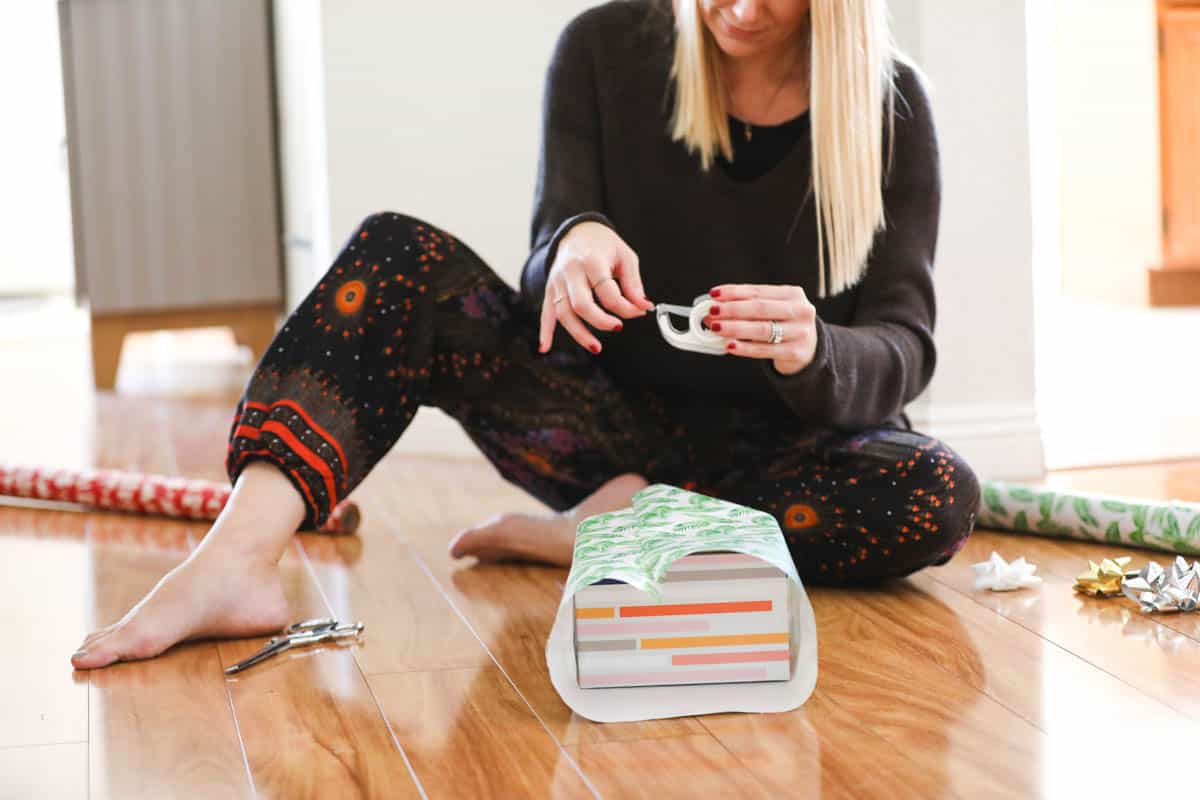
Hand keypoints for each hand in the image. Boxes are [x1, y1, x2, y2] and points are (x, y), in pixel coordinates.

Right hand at [539, 222, 654, 353]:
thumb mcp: (625, 257)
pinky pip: (546, 313)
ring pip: (564, 313)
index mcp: (591, 261)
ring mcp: (557, 282)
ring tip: (595, 347)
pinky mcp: (550, 290)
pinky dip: (545, 331)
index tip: (639, 311)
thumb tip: (644, 306)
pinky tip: (544, 347)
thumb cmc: (603, 244)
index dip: (625, 307)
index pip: (607, 292)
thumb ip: (634, 283)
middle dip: (600, 321)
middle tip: (618, 327)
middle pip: (581, 304)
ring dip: (578, 334)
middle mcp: (570, 272)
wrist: (577, 231)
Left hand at [702, 283, 817, 374]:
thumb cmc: (784, 325)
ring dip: (735, 328)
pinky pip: (765, 350)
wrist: (810, 350)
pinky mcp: (795, 352)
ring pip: (762, 329)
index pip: (759, 291)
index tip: (714, 294)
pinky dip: (745, 348)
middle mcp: (800, 311)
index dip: (734, 292)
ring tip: (716, 327)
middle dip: (732, 309)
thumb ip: (748, 307)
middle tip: (712, 311)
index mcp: (793, 294)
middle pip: (760, 308)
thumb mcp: (773, 310)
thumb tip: (714, 308)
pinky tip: (729, 345)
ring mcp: (800, 332)